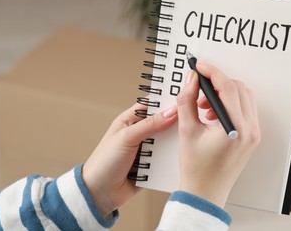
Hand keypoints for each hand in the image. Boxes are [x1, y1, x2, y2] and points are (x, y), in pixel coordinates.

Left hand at [82, 102, 177, 217]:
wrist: (99, 193)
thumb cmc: (104, 161)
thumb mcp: (126, 137)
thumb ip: (150, 124)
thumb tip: (171, 111)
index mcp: (130, 121)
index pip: (151, 105)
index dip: (165, 101)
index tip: (183, 97)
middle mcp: (139, 133)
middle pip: (163, 123)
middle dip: (175, 122)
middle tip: (191, 120)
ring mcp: (146, 150)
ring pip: (167, 141)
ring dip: (174, 142)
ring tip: (188, 138)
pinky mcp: (151, 166)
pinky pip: (166, 159)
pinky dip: (172, 159)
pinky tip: (181, 157)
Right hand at [177, 62, 260, 207]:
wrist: (206, 192)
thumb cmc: (196, 168)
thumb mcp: (187, 130)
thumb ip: (187, 100)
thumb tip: (191, 79)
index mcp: (236, 128)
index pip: (228, 87)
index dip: (212, 72)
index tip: (199, 67)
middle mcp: (250, 129)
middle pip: (238, 88)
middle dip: (217, 83)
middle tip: (198, 89)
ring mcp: (254, 133)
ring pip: (244, 97)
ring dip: (224, 93)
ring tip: (203, 106)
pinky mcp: (252, 136)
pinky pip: (245, 109)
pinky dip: (230, 104)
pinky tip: (213, 114)